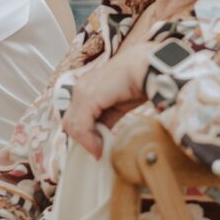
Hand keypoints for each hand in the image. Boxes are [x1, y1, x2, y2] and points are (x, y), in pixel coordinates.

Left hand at [61, 41, 157, 159]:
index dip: (84, 136)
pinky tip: (101, 147)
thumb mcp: (118, 106)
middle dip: (83, 141)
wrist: (149, 66)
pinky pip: (81, 125)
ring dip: (87, 142)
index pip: (74, 117)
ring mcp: (83, 90)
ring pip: (72, 125)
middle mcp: (80, 87)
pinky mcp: (89, 96)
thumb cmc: (138, 81)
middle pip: (70, 122)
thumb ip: (106, 120)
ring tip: (101, 151)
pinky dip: (90, 140)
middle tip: (98, 153)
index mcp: (85, 87)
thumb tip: (100, 139)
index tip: (97, 149)